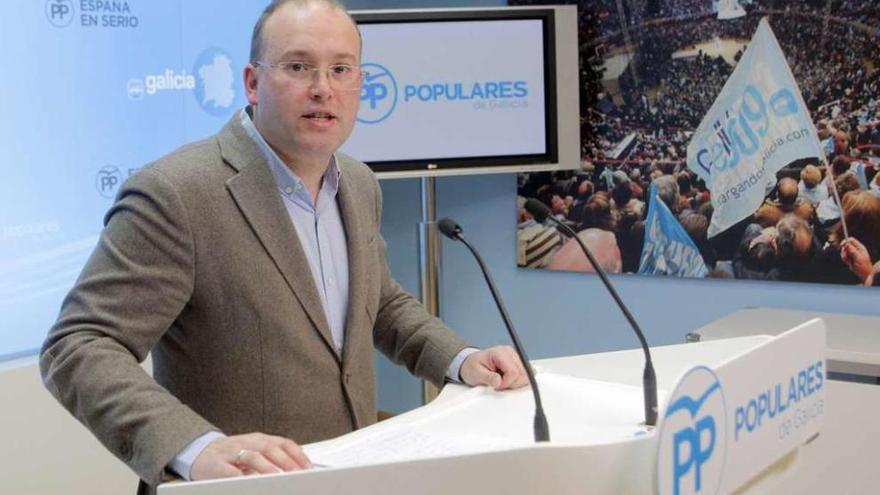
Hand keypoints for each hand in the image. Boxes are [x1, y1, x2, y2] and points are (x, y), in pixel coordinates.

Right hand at [190, 433, 311, 479]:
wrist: (201, 453)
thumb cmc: (233, 455)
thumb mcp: (256, 452)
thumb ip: (275, 457)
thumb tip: (300, 468)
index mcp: (260, 439)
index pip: (283, 443)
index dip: (297, 455)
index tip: (308, 468)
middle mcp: (248, 442)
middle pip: (270, 448)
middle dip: (285, 461)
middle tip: (296, 474)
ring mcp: (231, 452)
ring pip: (252, 456)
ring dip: (266, 467)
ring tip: (277, 478)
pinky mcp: (216, 464)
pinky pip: (230, 469)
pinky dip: (240, 475)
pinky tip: (248, 483)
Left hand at [459, 345, 528, 389]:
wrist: (470, 363)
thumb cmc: (472, 367)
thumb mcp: (476, 374)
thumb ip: (488, 378)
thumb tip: (498, 382)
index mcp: (500, 353)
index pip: (513, 371)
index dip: (507, 383)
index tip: (497, 386)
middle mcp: (509, 352)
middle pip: (522, 373)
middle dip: (512, 383)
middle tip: (499, 384)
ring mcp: (514, 356)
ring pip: (525, 374)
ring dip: (515, 382)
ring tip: (502, 382)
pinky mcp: (516, 362)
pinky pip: (524, 374)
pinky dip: (517, 380)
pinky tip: (508, 380)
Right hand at [840, 238, 872, 282]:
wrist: (863, 273)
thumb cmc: (863, 265)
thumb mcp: (858, 257)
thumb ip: (852, 250)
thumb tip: (847, 244)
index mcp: (860, 247)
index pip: (851, 240)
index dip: (845, 241)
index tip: (842, 245)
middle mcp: (855, 249)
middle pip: (846, 245)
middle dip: (844, 250)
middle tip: (846, 256)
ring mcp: (852, 253)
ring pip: (844, 251)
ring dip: (844, 256)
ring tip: (848, 261)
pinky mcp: (849, 258)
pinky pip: (843, 256)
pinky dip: (844, 259)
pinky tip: (848, 262)